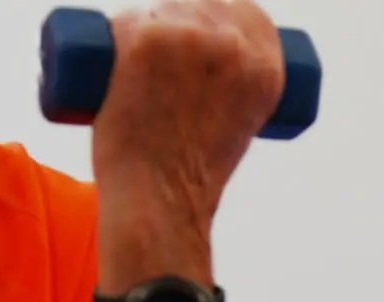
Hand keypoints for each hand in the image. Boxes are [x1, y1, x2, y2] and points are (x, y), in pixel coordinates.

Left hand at [91, 0, 286, 228]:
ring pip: (162, 9)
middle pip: (203, 5)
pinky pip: (127, 20)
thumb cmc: (194, 175)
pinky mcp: (145, 39)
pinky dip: (118, 32)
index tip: (201, 34)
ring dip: (146, 23)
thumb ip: (238, 98)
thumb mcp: (240, 128)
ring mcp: (189, 40)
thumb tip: (213, 79)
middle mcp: (234, 48)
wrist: (161, 199)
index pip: (249, 13)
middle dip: (181, 18)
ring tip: (134, 59)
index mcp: (267, 69)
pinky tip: (116, 43)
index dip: (223, 17)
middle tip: (157, 56)